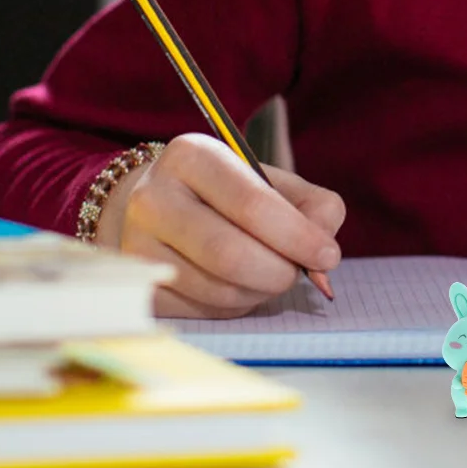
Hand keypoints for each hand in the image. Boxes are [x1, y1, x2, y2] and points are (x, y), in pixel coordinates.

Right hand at [96, 133, 344, 317]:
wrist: (159, 209)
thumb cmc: (228, 194)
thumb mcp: (272, 182)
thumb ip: (313, 206)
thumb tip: (325, 252)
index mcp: (192, 157)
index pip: (252, 204)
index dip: (297, 236)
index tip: (328, 255)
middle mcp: (153, 199)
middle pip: (230, 254)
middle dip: (280, 272)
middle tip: (298, 273)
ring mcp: (138, 247)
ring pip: (219, 290)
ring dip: (261, 292)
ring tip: (269, 275)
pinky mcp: (140, 287)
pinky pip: (204, 311)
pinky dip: (236, 305)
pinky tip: (238, 284)